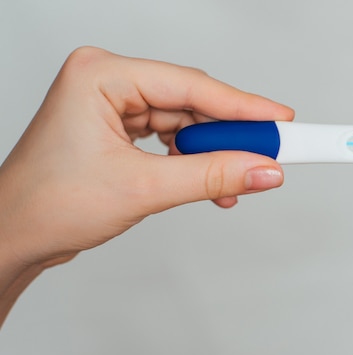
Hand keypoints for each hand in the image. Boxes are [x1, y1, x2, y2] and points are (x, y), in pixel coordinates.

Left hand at [0, 47, 293, 320]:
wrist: (13, 237)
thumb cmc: (48, 205)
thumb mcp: (143, 188)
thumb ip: (211, 176)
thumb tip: (263, 169)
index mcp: (101, 76)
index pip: (190, 86)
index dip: (243, 106)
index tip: (283, 121)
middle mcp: (108, 82)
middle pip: (192, 102)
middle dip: (231, 134)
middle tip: (273, 153)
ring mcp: (113, 106)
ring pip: (186, 123)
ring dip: (215, 153)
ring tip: (241, 179)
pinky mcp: (120, 130)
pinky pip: (173, 139)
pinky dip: (195, 162)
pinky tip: (215, 184)